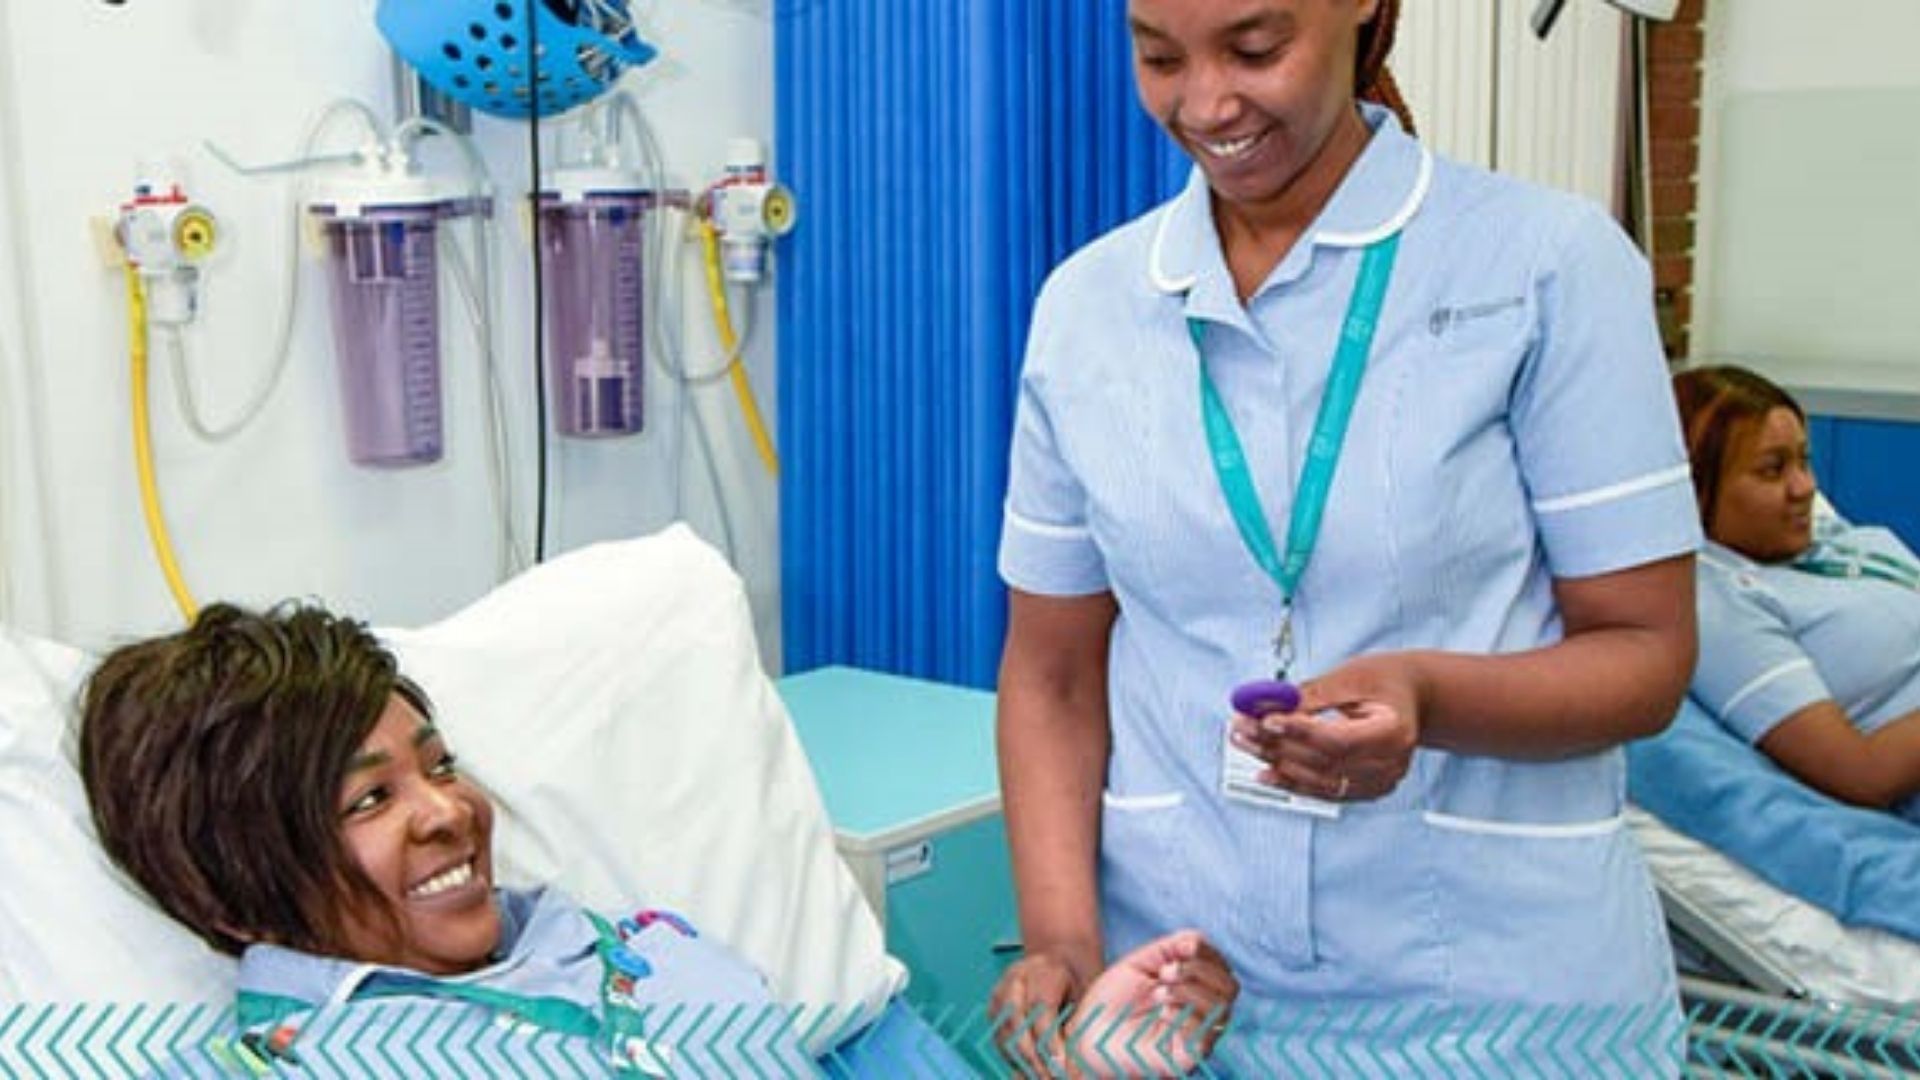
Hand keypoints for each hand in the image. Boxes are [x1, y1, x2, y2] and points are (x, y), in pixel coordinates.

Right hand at [991, 947, 1092, 1077]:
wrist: (1057, 961)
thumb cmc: (1077, 983)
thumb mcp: (1086, 995)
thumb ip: (1079, 1023)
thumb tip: (1077, 1063)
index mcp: (1045, 969)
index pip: (1041, 1007)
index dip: (1049, 1039)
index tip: (1060, 1065)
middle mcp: (1017, 977)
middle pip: (1017, 1020)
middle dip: (1033, 1055)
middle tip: (1050, 1077)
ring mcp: (1001, 991)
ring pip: (1004, 1032)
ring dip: (1021, 1061)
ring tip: (1041, 1078)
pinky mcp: (993, 1007)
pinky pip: (999, 1038)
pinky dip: (1013, 1059)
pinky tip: (1029, 1073)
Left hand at [1070, 931, 1237, 1077]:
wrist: (1086, 1034)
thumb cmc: (1111, 1001)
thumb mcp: (1142, 963)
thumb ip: (1171, 947)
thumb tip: (1196, 941)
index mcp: (1193, 990)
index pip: (1222, 969)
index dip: (1208, 952)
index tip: (1183, 946)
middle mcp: (1200, 1014)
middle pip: (1229, 986)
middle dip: (1200, 970)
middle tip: (1165, 971)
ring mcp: (1197, 1036)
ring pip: (1221, 1007)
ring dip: (1190, 990)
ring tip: (1158, 991)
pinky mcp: (1189, 1057)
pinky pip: (1206, 1033)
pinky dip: (1186, 1013)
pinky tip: (1161, 1010)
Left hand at [1229, 652, 1423, 801]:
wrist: (1413, 699)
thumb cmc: (1385, 681)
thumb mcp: (1350, 677)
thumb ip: (1310, 695)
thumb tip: (1266, 705)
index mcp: (1394, 732)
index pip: (1339, 740)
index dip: (1300, 732)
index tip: (1266, 720)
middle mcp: (1389, 764)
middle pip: (1322, 761)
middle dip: (1276, 744)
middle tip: (1242, 726)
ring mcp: (1378, 782)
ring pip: (1316, 779)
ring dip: (1275, 761)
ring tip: (1244, 741)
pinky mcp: (1364, 790)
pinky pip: (1322, 790)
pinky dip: (1291, 782)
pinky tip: (1264, 772)